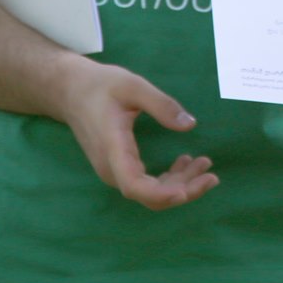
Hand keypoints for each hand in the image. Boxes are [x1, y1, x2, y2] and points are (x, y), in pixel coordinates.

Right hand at [54, 60, 219, 210]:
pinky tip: (185, 162)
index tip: (184, 192)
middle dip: (183, 191)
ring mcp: (114, 170)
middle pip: (148, 196)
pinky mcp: (119, 167)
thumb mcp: (133, 86)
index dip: (159, 194)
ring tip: (204, 164)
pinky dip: (168, 179)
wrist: (71, 92)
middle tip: (212, 176)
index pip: (134, 184)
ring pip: (149, 192)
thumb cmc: (100, 86)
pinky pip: (145, 183)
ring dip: (179, 184)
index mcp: (113, 148)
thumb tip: (189, 125)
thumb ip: (161, 105)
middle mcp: (112, 168)